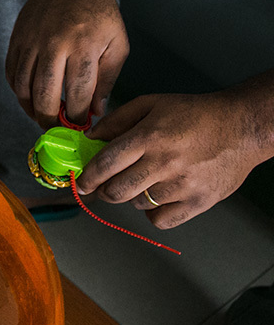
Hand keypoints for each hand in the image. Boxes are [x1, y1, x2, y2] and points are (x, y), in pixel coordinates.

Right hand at [5, 0, 127, 126]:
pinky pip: (12, 74)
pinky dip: (18, 91)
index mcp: (83, 47)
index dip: (79, 117)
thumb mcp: (117, 44)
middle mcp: (54, 46)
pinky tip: (30, 97)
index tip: (81, 125)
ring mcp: (31, 43)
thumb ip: (108, 80)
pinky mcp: (17, 40)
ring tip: (41, 116)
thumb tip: (96, 111)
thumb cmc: (99, 13)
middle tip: (57, 128)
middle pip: (45, 96)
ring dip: (30, 109)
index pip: (78, 95)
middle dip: (51, 120)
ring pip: (23, 88)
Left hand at [76, 92, 270, 227]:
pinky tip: (159, 196)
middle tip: (104, 186)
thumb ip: (116, 120)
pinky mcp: (198, 202)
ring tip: (145, 179)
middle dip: (103, 191)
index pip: (105, 164)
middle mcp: (164, 163)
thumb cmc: (196, 114)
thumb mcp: (151, 104)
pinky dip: (154, 212)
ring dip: (132, 196)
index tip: (80, 183)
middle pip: (116, 191)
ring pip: (136, 204)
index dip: (86, 177)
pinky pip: (160, 220)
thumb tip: (90, 138)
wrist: (243, 127)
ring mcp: (182, 185)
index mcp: (149, 137)